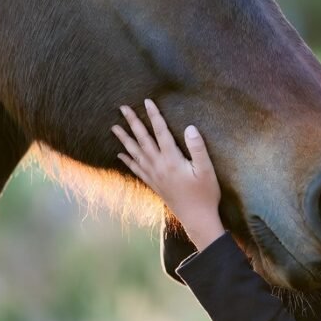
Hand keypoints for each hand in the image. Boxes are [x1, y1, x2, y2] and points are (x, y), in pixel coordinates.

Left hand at [113, 99, 224, 250]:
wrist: (197, 219)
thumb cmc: (206, 194)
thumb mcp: (207, 170)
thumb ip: (198, 148)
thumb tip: (189, 127)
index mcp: (172, 159)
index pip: (161, 132)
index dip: (154, 115)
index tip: (147, 101)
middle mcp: (159, 166)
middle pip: (143, 139)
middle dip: (133, 122)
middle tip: (122, 108)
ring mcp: (154, 176)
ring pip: (135, 153)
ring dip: (125, 139)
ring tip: (114, 127)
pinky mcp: (154, 184)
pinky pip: (136, 169)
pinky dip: (127, 160)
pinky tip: (120, 154)